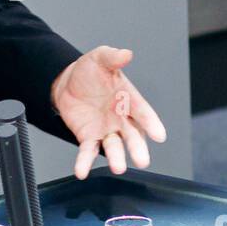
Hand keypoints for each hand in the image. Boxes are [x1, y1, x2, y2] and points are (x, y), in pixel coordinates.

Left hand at [51, 45, 166, 178]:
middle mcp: (121, 119)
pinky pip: (88, 152)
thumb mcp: (100, 58)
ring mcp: (106, 130)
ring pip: (113, 147)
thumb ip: (113, 57)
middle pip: (132, 135)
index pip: (143, 112)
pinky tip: (82, 172)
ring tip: (118, 168)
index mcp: (129, 100)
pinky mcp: (89, 138)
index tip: (160, 135)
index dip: (151, 123)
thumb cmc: (90, 71)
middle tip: (143, 160)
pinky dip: (84, 162)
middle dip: (138, 147)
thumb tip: (126, 53)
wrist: (67, 82)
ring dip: (116, 157)